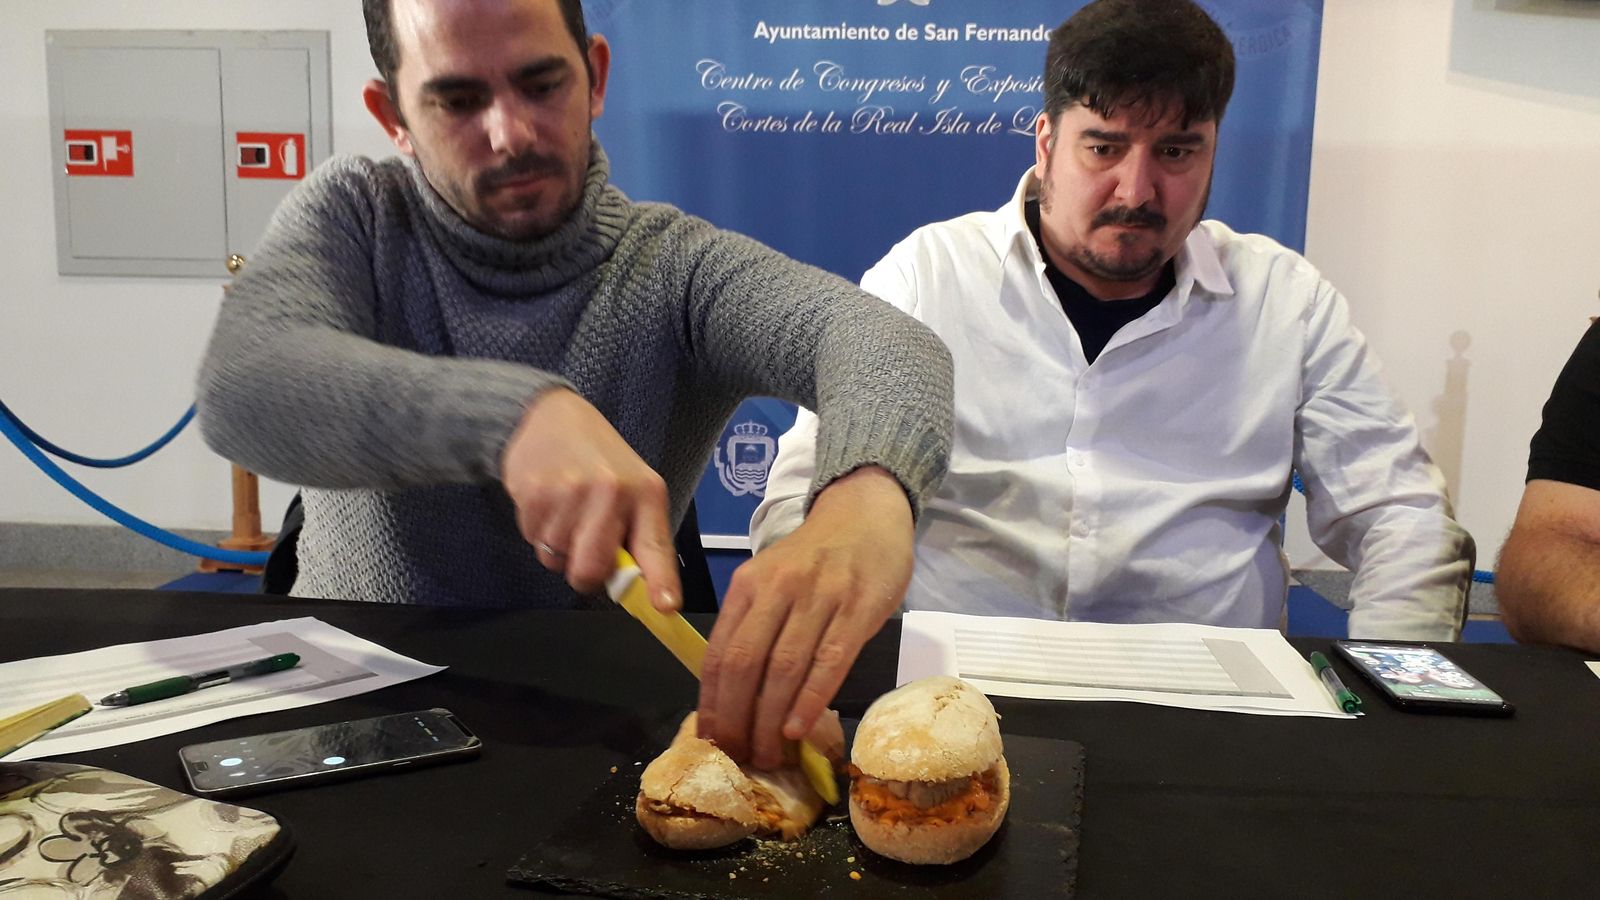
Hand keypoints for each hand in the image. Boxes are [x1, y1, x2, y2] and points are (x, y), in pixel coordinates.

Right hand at [500, 388, 680, 608]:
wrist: (550, 415)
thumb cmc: (601, 461)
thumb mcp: (634, 489)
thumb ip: (638, 537)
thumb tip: (640, 594)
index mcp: (646, 493)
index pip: (655, 547)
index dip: (659, 582)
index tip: (664, 606)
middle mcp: (611, 492)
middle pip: (591, 570)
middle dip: (585, 574)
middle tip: (585, 549)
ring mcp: (569, 492)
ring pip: (556, 560)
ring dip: (557, 548)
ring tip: (566, 512)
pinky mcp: (533, 493)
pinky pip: (532, 540)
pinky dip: (538, 531)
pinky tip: (548, 503)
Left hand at [698, 466, 912, 767]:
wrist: (865, 515)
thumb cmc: (815, 557)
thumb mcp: (771, 579)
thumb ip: (752, 625)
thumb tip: (732, 694)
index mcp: (748, 586)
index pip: (718, 652)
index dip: (711, 702)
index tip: (711, 740)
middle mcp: (777, 589)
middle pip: (745, 663)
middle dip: (737, 718)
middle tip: (740, 756)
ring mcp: (819, 597)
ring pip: (784, 668)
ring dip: (772, 719)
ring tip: (769, 754)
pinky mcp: (858, 608)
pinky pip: (829, 660)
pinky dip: (810, 699)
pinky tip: (799, 729)